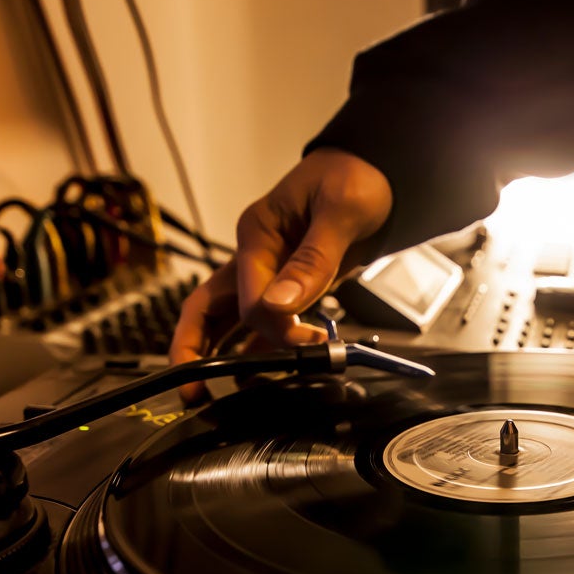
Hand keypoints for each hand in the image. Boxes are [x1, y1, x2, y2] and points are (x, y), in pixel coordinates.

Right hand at [169, 148, 392, 403]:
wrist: (382, 177)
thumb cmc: (358, 180)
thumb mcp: (341, 211)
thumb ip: (313, 260)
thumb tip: (280, 305)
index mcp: (256, 233)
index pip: (246, 295)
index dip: (270, 326)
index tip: (305, 341)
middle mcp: (254, 256)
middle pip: (207, 310)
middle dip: (193, 351)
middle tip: (190, 392)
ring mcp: (268, 275)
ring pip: (229, 323)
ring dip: (224, 357)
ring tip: (220, 396)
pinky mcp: (288, 289)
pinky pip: (262, 327)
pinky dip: (259, 352)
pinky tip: (259, 378)